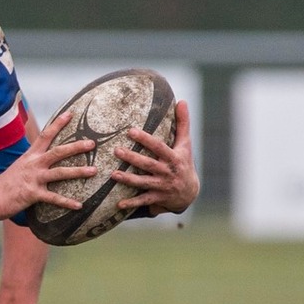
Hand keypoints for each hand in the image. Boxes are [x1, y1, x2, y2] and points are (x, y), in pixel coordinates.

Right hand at [0, 110, 97, 223]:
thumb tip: (44, 160)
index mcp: (29, 156)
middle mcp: (33, 164)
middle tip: (92, 143)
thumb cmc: (4, 185)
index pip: (45, 135)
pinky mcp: (32, 194)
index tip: (70, 114)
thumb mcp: (18, 168)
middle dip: (76, 147)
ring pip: (60, 172)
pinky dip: (67, 202)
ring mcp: (33, 178)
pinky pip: (54, 198)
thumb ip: (32, 163)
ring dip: (78, 171)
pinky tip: (79, 206)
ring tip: (93, 171)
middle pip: (58, 151)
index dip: (58, 124)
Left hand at [108, 100, 199, 214]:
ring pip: (143, 182)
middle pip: (148, 164)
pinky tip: (118, 203)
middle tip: (116, 150)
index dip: (145, 139)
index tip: (130, 131)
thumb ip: (182, 123)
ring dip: (128, 180)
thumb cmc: (184, 162)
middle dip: (132, 158)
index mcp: (173, 157)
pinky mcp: (157, 198)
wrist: (190, 192)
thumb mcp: (185, 144)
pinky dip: (131, 203)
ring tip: (113, 174)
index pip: (158, 147)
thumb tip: (182, 101)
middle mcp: (168, 172)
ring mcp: (162, 186)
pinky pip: (143, 201)